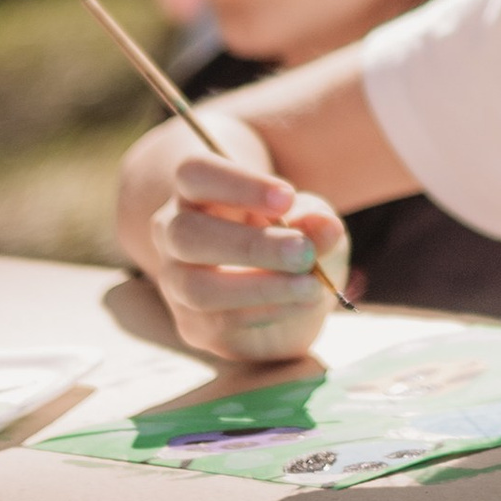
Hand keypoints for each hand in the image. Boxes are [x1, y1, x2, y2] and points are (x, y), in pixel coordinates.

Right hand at [147, 136, 350, 366]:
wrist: (287, 293)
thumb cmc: (291, 238)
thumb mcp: (311, 221)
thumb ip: (315, 221)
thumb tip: (325, 228)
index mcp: (196, 192)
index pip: (194, 174)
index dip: (237, 184)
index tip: (288, 198)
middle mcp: (174, 233)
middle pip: (187, 234)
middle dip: (250, 245)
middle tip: (303, 252)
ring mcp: (177, 282)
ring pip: (199, 288)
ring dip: (261, 287)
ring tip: (311, 286)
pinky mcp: (194, 326)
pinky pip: (221, 323)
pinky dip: (268, 312)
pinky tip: (302, 303)